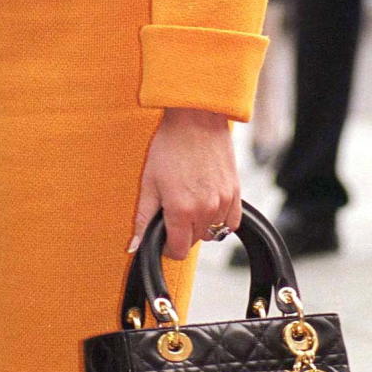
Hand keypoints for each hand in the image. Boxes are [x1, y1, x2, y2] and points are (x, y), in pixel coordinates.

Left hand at [131, 108, 240, 260]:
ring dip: (200, 225)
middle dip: (182, 232)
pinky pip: (231, 223)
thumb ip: (143, 218)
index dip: (167, 247)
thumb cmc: (169, 146)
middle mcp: (205, 210)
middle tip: (174, 209)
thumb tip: (135, 246)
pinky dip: (220, 220)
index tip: (164, 236)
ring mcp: (223, 202)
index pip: (178, 251)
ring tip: (190, 201)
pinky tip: (208, 204)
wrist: (195, 120)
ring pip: (212, 232)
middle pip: (194, 241)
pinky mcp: (236, 193)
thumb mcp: (149, 182)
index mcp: (181, 210)